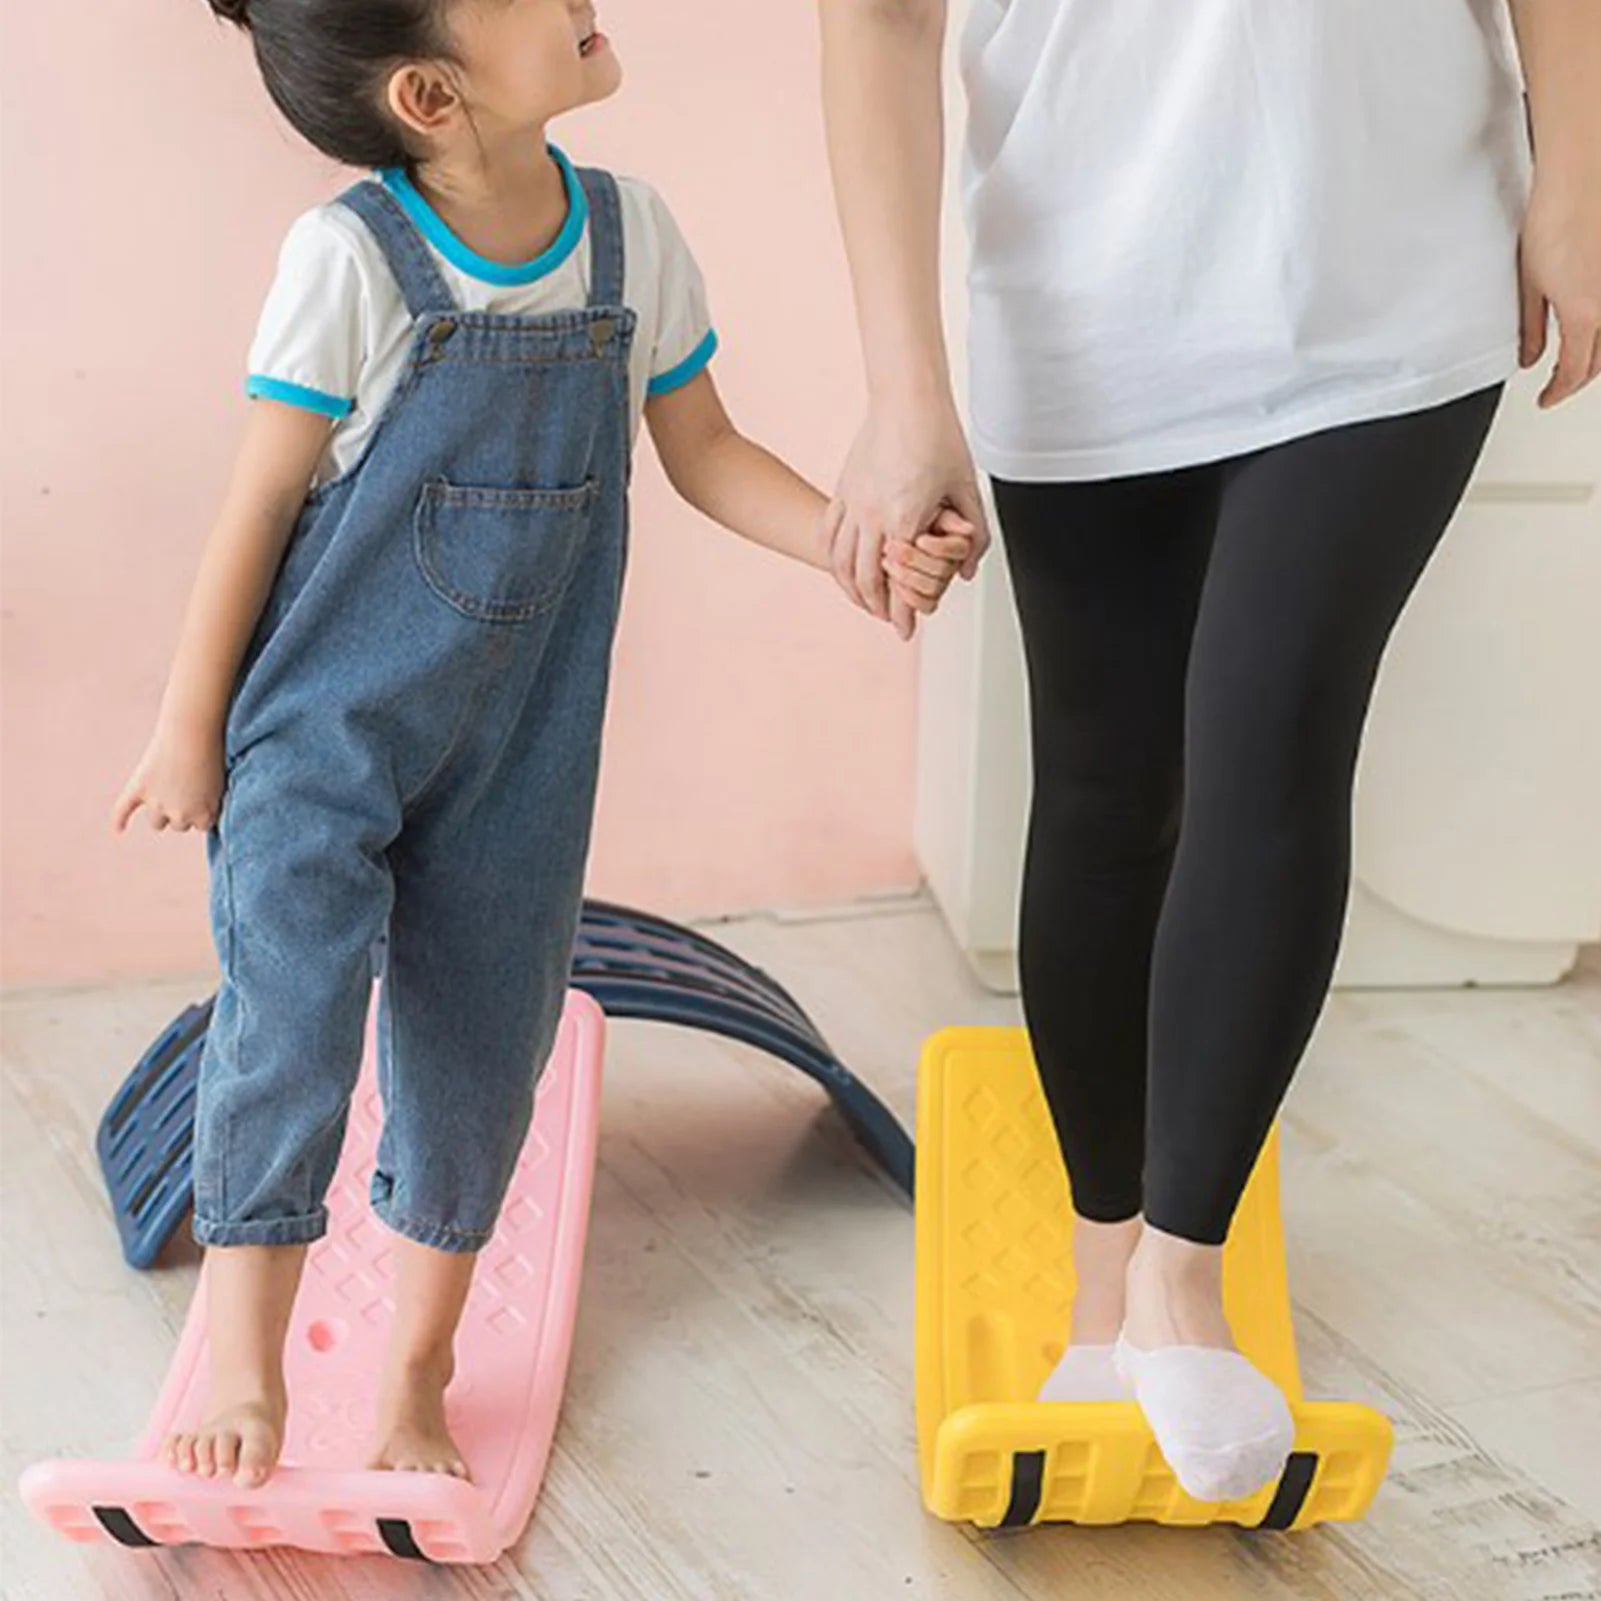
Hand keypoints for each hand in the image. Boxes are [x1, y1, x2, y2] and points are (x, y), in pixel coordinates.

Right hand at [113, 722, 225, 833]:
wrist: (192, 732)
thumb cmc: (213, 752)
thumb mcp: (220, 783)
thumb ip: (208, 801)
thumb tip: (197, 810)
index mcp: (204, 815)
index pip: (201, 826)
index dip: (201, 811)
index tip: (203, 797)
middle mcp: (180, 815)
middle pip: (178, 825)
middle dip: (181, 811)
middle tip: (185, 787)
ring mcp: (157, 803)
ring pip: (157, 822)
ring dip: (160, 812)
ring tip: (166, 789)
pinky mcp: (138, 789)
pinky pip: (124, 810)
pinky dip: (120, 820)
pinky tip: (119, 830)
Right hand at [825, 399, 989, 640]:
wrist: (906, 398)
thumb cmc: (937, 436)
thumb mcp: (966, 488)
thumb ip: (974, 534)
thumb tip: (968, 570)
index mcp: (903, 519)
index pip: (898, 581)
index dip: (902, 612)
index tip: (906, 629)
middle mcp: (872, 516)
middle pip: (865, 579)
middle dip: (876, 607)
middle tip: (888, 619)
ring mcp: (852, 503)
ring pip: (841, 562)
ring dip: (852, 589)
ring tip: (865, 601)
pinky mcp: (843, 490)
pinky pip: (829, 535)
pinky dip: (835, 560)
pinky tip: (843, 569)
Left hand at [1519, 171, 1600, 407]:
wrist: (1579, 181)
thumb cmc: (1553, 222)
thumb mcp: (1530, 285)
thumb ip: (1533, 327)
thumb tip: (1530, 356)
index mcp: (1584, 314)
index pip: (1575, 371)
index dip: (1558, 390)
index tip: (1546, 398)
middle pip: (1600, 360)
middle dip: (1578, 378)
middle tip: (1558, 384)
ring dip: (1595, 356)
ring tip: (1574, 361)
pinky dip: (1600, 332)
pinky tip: (1589, 327)